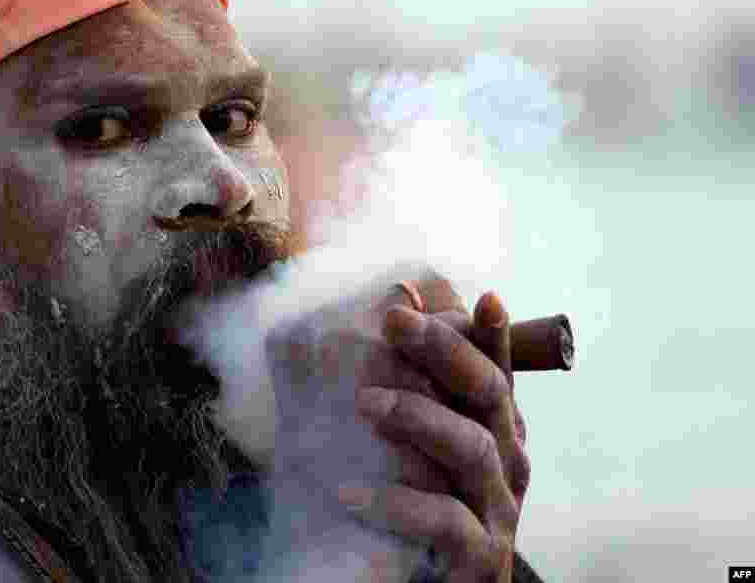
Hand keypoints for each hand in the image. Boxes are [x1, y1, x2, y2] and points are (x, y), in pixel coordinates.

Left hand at [346, 277, 529, 581]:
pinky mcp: (481, 555)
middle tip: (392, 319)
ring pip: (473, 448)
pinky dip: (398, 502)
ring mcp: (498, 508)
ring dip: (417, 417)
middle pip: (489, 392)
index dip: (495, 334)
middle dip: (443, 349)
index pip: (497, 369)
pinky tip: (350, 493)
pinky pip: (446, 521)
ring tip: (364, 402)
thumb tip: (348, 329)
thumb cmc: (417, 506)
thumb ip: (399, 394)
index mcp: (495, 426)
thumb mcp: (412, 445)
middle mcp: (507, 460)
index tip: (484, 298)